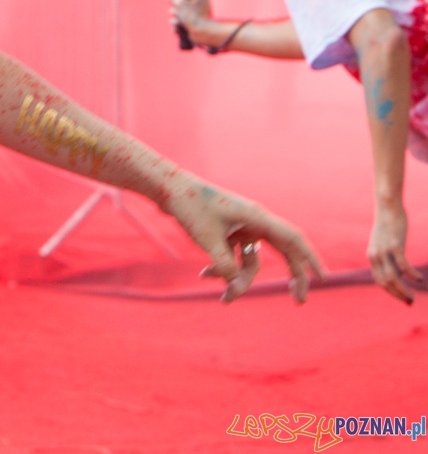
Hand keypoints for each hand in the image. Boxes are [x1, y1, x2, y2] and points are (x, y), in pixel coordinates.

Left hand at [161, 175, 325, 302]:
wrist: (168, 188)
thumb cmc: (189, 207)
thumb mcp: (207, 240)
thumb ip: (224, 265)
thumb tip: (235, 287)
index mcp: (257, 217)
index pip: (293, 239)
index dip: (311, 259)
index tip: (323, 279)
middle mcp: (254, 221)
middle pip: (283, 252)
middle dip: (291, 277)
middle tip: (299, 302)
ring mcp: (242, 227)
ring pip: (252, 261)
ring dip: (240, 280)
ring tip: (225, 300)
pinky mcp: (229, 232)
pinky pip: (234, 257)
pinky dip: (224, 269)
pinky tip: (204, 275)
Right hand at [165, 0, 218, 47]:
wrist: (202, 34)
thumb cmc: (193, 16)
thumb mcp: (180, 3)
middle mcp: (198, 5)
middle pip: (179, 3)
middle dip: (174, 9)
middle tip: (177, 12)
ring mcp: (194, 16)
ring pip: (177, 14)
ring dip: (174, 18)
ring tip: (177, 22)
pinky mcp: (190, 25)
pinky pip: (179, 23)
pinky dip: (176, 26)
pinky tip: (176, 29)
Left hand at [368, 197, 420, 303]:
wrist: (387, 208)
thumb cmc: (390, 227)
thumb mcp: (387, 245)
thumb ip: (391, 260)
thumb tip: (402, 276)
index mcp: (372, 257)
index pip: (379, 281)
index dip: (391, 292)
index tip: (403, 299)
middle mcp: (375, 256)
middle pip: (385, 282)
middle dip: (397, 294)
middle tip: (410, 302)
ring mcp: (384, 251)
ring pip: (392, 277)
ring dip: (403, 290)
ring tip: (412, 297)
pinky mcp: (394, 245)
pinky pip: (403, 264)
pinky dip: (411, 274)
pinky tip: (419, 279)